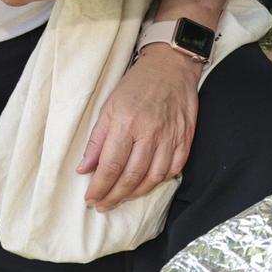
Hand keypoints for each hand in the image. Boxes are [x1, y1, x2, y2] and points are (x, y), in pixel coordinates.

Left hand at [79, 46, 198, 211]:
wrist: (171, 65)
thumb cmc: (137, 84)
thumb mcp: (109, 106)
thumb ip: (97, 140)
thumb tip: (85, 169)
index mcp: (126, 123)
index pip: (111, 166)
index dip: (100, 188)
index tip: (91, 199)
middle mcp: (150, 132)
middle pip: (131, 176)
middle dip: (114, 196)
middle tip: (103, 205)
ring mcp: (171, 135)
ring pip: (154, 177)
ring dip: (136, 193)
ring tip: (123, 197)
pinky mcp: (186, 136)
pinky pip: (175, 167)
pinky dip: (161, 180)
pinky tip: (148, 183)